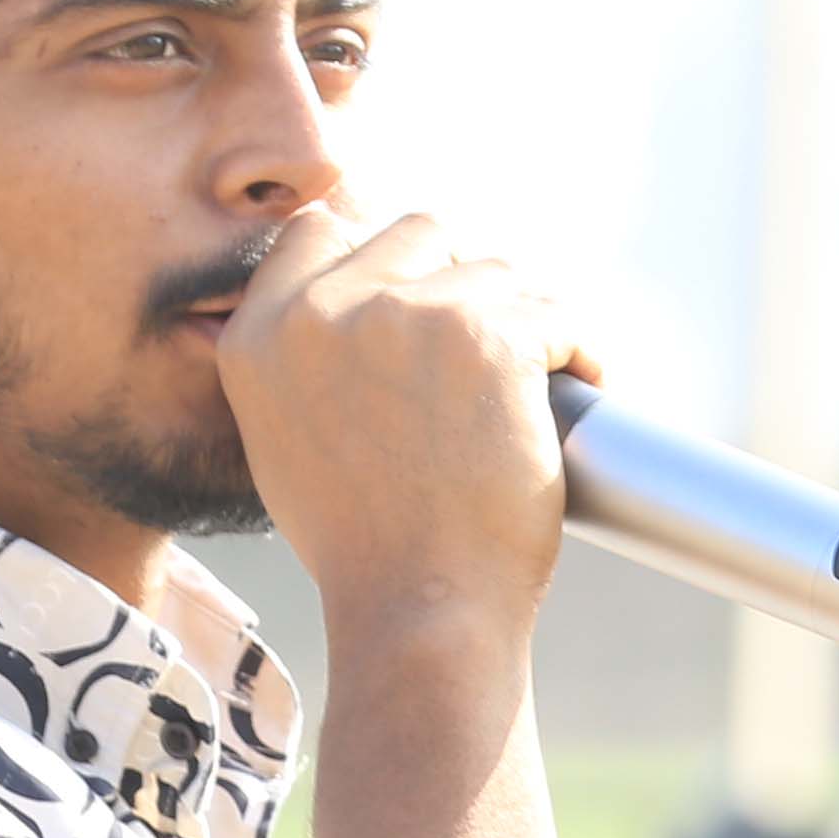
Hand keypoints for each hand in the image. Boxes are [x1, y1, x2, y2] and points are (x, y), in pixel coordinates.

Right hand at [212, 203, 576, 643]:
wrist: (421, 608)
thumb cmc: (364, 547)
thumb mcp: (285, 439)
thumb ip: (302, 357)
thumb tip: (357, 294)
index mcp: (260, 333)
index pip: (319, 229)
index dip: (377, 256)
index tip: (418, 298)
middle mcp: (324, 308)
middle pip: (418, 233)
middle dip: (457, 281)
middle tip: (483, 351)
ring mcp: (407, 313)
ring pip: (494, 272)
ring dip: (519, 322)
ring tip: (526, 391)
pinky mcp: (488, 334)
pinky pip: (555, 311)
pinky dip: (577, 351)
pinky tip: (579, 386)